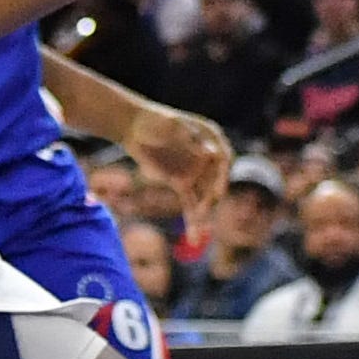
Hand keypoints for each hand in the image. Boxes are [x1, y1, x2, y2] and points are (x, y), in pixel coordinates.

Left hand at [119, 99, 232, 228]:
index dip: (222, 175)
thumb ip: (189, 140)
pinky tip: (194, 237)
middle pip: (215, 180)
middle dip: (210, 198)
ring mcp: (196, 170)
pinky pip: (190, 203)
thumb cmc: (153, 121)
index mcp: (210, 136)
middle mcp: (208, 155)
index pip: (223, 158)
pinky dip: (193, 219)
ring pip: (204, 196)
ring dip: (204, 216)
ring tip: (198, 236)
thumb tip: (211, 154)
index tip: (218, 190)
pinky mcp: (182, 183)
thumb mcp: (170, 126)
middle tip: (202, 211)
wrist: (134, 128)